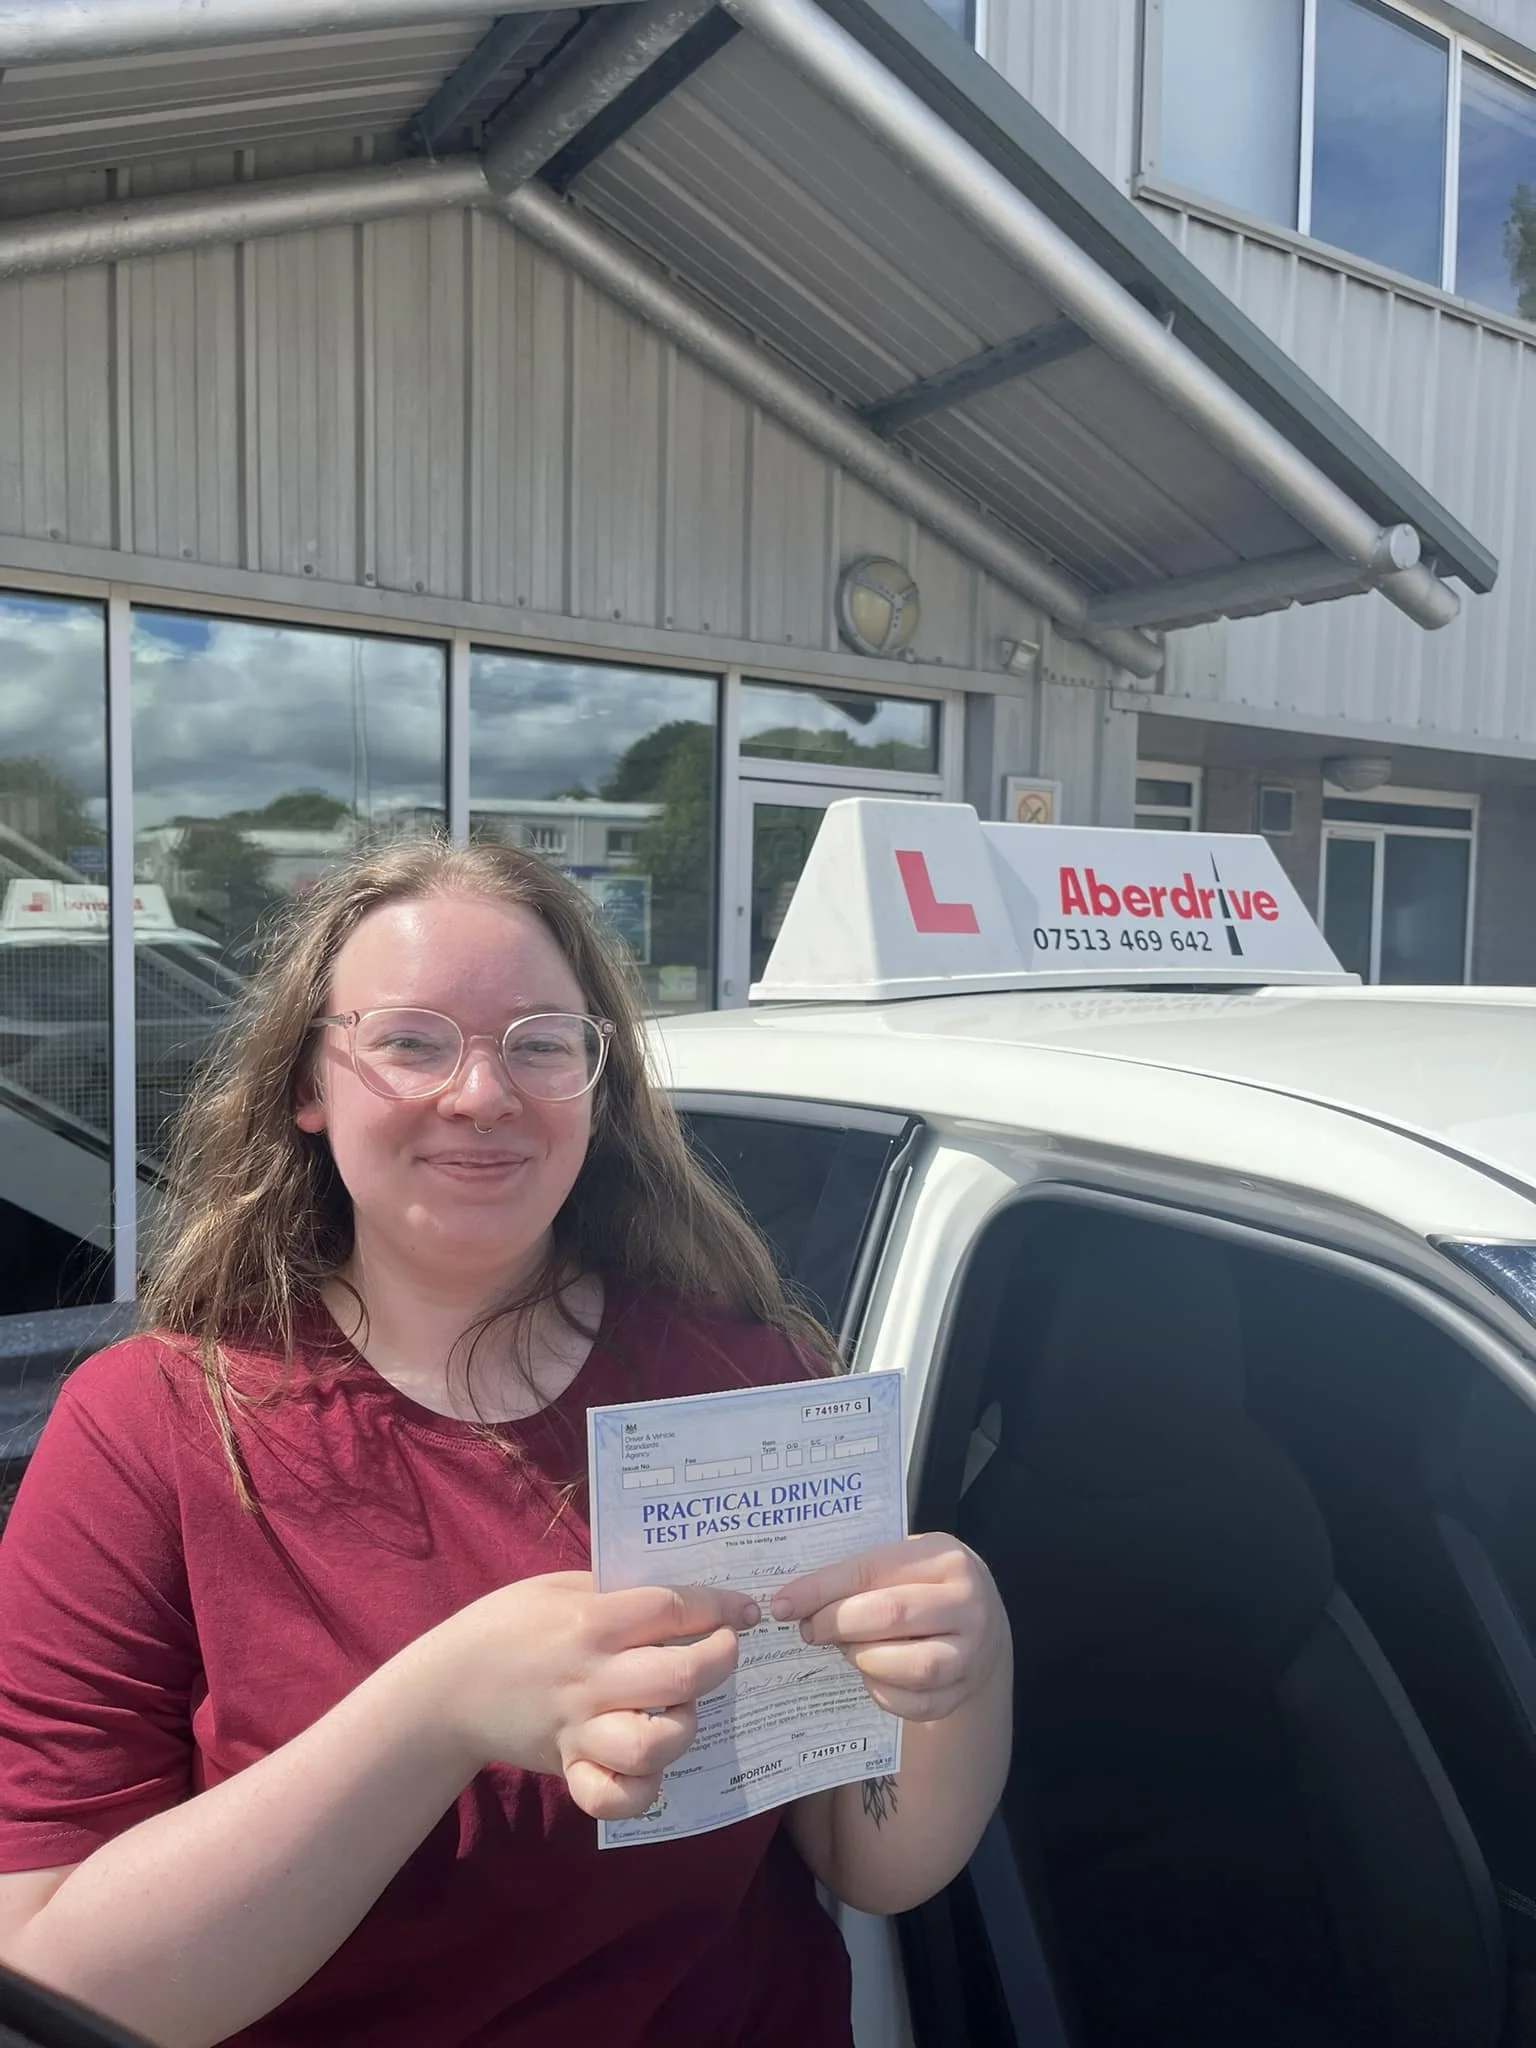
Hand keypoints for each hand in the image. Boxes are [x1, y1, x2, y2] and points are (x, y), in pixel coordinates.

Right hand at [424, 1573, 757, 1821]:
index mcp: (591, 1622)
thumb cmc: (507, 1625)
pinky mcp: (569, 1768)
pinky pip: (617, 1796)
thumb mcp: (560, 1587)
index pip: (672, 1609)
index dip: (718, 1606)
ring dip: (684, 1726)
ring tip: (681, 1708)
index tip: (743, 1608)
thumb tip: (683, 1598)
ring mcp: (580, 1729)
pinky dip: (642, 1788)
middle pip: (682, 1676)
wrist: (445, 1689)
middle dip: (720, 1660)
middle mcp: (591, 1678)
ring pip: (657, 1744)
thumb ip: (617, 1593)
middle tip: (724, 1650)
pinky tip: (651, 1767)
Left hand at [770, 1535, 1007, 1722]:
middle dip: (837, 1624)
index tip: (783, 1604)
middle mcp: (968, 1604)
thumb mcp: (900, 1562)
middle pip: (891, 1615)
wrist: (979, 1618)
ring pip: (912, 1666)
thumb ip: (856, 1576)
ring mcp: (973, 1652)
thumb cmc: (921, 1584)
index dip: (821, 1589)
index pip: (872, 1570)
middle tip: (809, 1630)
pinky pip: (917, 1704)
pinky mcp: (966, 1690)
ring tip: (848, 1650)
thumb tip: (791, 1603)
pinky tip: (872, 1675)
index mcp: (946, 1558)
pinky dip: (883, 1693)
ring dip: (865, 1660)